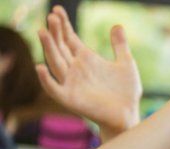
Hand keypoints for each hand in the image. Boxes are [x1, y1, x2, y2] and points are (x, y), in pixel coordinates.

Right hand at [35, 6, 140, 132]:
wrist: (128, 115)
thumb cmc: (126, 92)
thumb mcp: (126, 64)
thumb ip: (119, 45)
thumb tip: (117, 25)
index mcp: (85, 59)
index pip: (69, 38)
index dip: (63, 25)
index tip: (57, 10)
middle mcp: (75, 69)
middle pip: (60, 47)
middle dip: (55, 32)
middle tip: (52, 17)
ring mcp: (71, 83)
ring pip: (55, 63)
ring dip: (48, 48)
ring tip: (42, 32)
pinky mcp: (70, 99)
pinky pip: (54, 89)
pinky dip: (46, 79)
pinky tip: (39, 67)